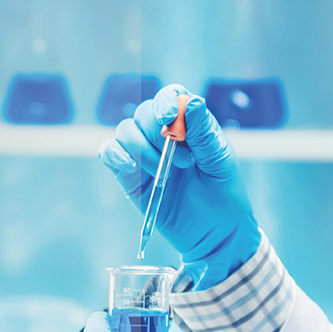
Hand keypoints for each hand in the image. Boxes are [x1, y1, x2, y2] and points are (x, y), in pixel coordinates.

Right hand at [98, 84, 260, 287]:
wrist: (215, 234)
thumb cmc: (224, 196)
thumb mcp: (220, 163)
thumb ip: (204, 133)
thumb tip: (192, 102)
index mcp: (190, 126)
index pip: (171, 97)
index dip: (166, 101)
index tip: (169, 119)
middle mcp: (163, 136)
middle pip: (144, 112)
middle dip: (156, 132)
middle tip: (182, 160)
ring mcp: (143, 156)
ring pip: (125, 131)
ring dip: (142, 148)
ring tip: (165, 173)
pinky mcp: (128, 176)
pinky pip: (108, 153)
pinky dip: (113, 154)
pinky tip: (130, 167)